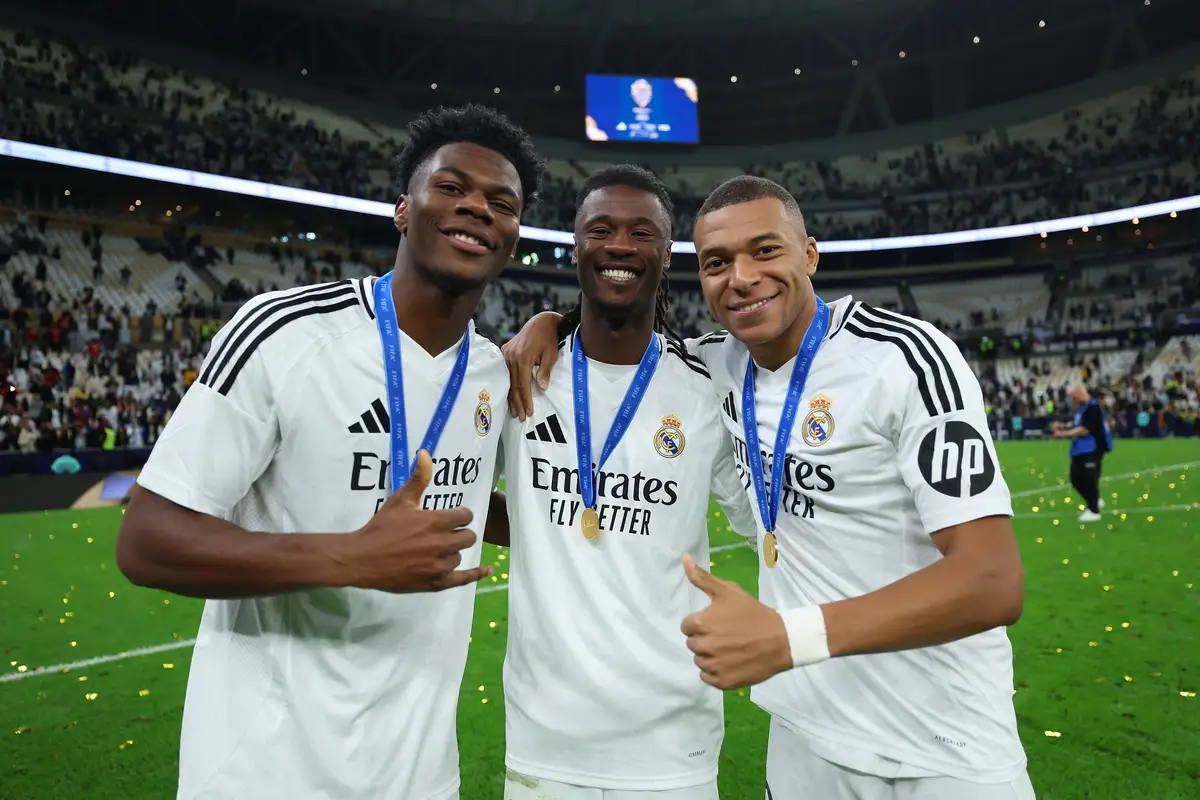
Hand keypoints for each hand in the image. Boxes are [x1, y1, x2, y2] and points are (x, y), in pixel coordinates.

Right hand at [349, 450, 492, 591]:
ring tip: (436, 548)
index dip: (459, 514)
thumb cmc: (381, 527)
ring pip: (460, 556)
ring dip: (453, 551)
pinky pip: (463, 579)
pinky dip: (476, 574)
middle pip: (469, 536)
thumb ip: (418, 478)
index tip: (452, 516)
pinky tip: (488, 570)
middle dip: (460, 532)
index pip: (465, 515)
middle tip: (446, 532)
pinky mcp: (436, 582)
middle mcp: (443, 544)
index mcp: (437, 522)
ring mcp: (440, 565)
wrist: (362, 558)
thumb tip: (425, 453)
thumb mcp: (401, 500)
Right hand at [501, 311, 562, 420]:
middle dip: (517, 403)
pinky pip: (504, 373)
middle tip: (521, 417)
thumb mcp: (551, 355)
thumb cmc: (549, 339)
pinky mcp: (503, 352)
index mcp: (523, 357)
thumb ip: (545, 372)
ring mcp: (505, 354)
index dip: (526, 399)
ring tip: (514, 412)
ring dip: (511, 397)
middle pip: (513, 385)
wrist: (540, 322)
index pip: (523, 384)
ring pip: (507, 380)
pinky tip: (508, 396)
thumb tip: (542, 389)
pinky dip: (507, 385)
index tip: (529, 411)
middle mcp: (511, 356)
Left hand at [680, 554, 791, 689]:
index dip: (702, 623)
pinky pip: (707, 677)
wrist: (782, 640)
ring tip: (731, 648)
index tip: (719, 622)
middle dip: (706, 639)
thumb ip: (702, 577)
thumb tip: (684, 558)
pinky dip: (716, 672)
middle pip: (693, 644)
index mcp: (700, 624)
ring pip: (700, 661)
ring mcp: (712, 666)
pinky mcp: (721, 682)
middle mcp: (702, 647)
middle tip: (727, 635)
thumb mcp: (728, 591)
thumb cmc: (753, 613)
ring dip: (710, 656)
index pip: (686, 627)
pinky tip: (732, 662)